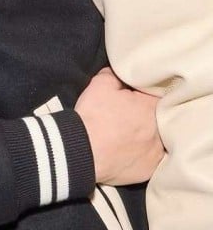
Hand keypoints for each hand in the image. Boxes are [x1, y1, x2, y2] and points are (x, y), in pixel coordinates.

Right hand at [75, 67, 163, 184]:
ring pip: (159, 139)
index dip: (147, 93)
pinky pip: (153, 158)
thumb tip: (121, 74)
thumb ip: (115, 75)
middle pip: (161, 118)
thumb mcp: (100, 84)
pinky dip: (144, 153)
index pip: (159, 95)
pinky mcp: (150, 170)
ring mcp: (157, 153)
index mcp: (151, 107)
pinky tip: (131, 149)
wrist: (82, 150)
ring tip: (131, 133)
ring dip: (149, 134)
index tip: (136, 94)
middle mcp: (160, 131)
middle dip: (149, 114)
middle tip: (132, 113)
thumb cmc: (93, 115)